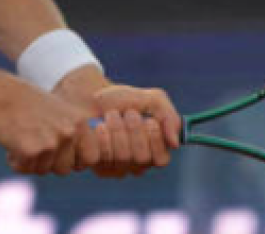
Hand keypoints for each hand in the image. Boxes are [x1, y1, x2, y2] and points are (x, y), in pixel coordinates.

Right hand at [0, 66, 99, 175]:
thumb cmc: (27, 104)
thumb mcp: (60, 112)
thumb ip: (75, 134)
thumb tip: (85, 162)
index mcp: (80, 122)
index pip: (92, 158)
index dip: (76, 161)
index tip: (60, 154)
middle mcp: (69, 132)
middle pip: (66, 169)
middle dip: (50, 163)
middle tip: (34, 145)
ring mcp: (51, 142)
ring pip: (46, 171)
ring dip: (32, 162)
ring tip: (22, 140)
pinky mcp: (31, 150)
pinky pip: (26, 169)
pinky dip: (16, 161)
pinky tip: (11, 144)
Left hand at [54, 66, 181, 177]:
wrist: (90, 96)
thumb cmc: (122, 100)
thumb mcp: (151, 99)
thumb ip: (169, 117)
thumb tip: (175, 143)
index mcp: (153, 151)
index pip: (161, 159)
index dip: (154, 138)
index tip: (148, 119)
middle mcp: (136, 164)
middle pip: (142, 158)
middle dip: (134, 130)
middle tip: (127, 114)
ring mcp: (116, 167)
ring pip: (123, 157)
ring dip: (117, 130)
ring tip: (110, 115)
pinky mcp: (96, 166)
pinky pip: (101, 158)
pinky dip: (100, 138)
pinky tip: (97, 126)